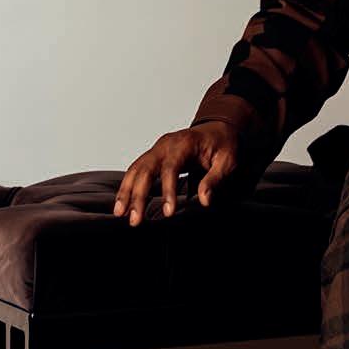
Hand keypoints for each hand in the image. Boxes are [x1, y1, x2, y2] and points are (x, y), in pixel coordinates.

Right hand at [112, 120, 240, 226]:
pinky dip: (127, 186)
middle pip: (147, 168)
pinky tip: (123, 203)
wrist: (218, 128)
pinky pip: (136, 169)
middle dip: (138, 195)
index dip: (168, 190)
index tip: (168, 213)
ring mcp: (158, 148)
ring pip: (136, 169)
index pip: (171, 167)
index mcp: (185, 143)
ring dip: (126, 191)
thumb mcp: (228, 160)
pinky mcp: (154, 155)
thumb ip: (215, 179)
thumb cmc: (223, 144)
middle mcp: (167, 143)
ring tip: (120, 214)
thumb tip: (204, 200)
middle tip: (135, 220)